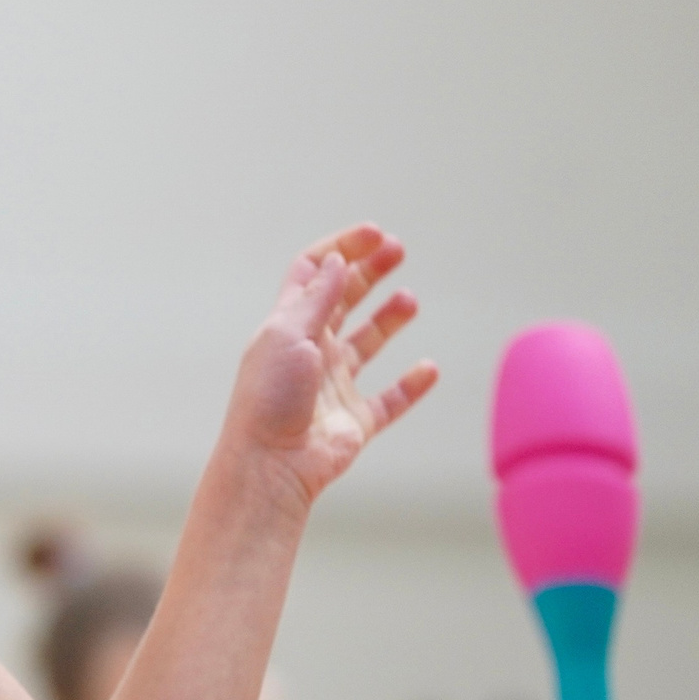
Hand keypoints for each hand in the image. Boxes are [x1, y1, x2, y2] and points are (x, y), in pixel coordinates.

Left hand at [225, 224, 437, 506]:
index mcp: (287, 326)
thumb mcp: (288, 335)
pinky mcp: (355, 421)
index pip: (313, 273)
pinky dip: (411, 385)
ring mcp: (333, 387)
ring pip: (366, 344)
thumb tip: (337, 260)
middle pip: (342, 300)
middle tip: (398, 251)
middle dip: (369, 272)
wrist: (271, 464)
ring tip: (409, 300)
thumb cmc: (269, 398)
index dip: (342, 249)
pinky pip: (389, 400)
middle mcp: (310, 352)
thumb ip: (318, 299)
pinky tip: (429, 368)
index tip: (374, 235)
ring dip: (388, 319)